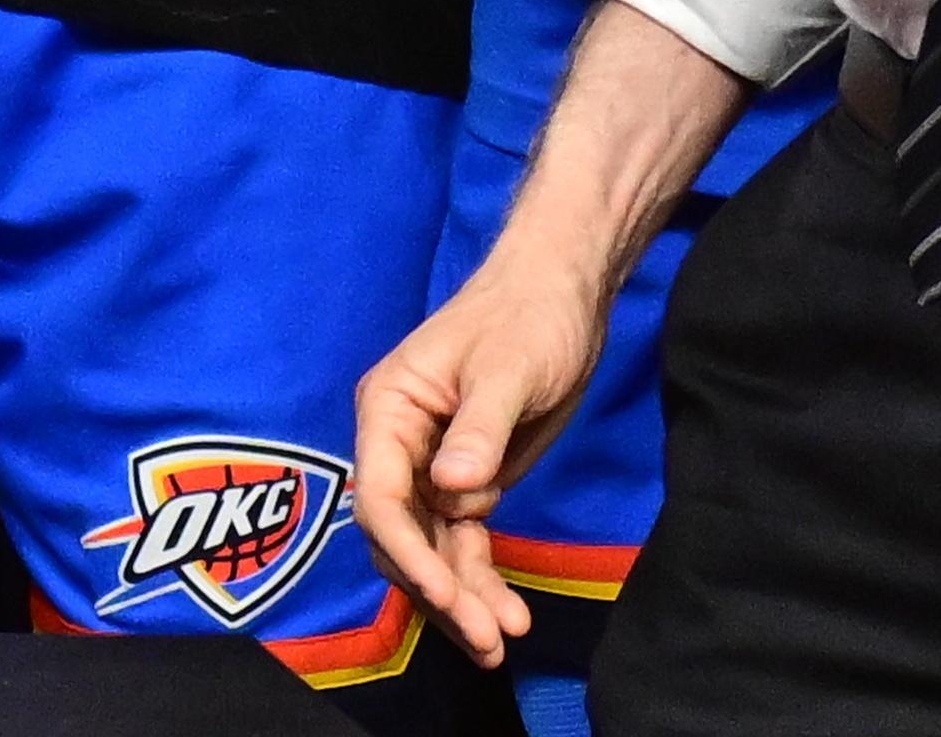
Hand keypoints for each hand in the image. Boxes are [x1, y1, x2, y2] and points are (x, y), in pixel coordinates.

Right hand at [347, 245, 617, 668]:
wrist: (561, 297)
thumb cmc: (528, 319)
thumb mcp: (509, 369)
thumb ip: (478, 427)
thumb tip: (451, 488)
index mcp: (390, 409)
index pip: (379, 494)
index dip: (408, 550)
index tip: (446, 592)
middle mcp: (399, 446)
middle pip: (400, 535)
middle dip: (437, 589)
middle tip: (483, 638)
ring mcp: (430, 469)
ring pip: (431, 550)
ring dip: (461, 598)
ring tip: (498, 644)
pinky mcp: (466, 484)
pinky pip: (461, 545)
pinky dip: (479, 581)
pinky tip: (507, 617)